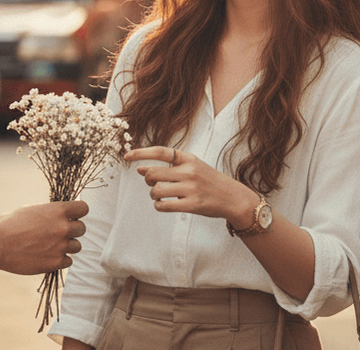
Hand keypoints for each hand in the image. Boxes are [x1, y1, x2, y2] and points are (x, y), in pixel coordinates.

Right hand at [0, 200, 87, 274]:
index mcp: (58, 210)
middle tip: (59, 233)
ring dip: (67, 246)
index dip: (77, 212)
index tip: (71, 216)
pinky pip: (68, 261)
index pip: (83, 208)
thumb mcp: (32, 209)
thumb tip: (58, 215)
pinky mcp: (55, 263)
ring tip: (52, 245)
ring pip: (77, 246)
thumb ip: (50, 213)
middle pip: (82, 229)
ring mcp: (61, 246)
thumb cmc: (11, 224)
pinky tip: (48, 255)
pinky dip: (60, 259)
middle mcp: (63, 227)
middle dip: (72, 230)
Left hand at [125, 146, 250, 221]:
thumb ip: (170, 166)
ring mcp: (191, 188)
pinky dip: (159, 206)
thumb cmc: (208, 181)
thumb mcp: (193, 165)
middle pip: (153, 174)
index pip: (160, 151)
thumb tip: (140, 169)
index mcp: (188, 158)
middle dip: (147, 180)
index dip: (141, 153)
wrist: (232, 197)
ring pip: (156, 191)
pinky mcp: (192, 205)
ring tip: (160, 196)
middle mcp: (189, 171)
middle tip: (153, 184)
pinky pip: (164, 206)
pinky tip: (164, 205)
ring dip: (153, 195)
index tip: (127, 156)